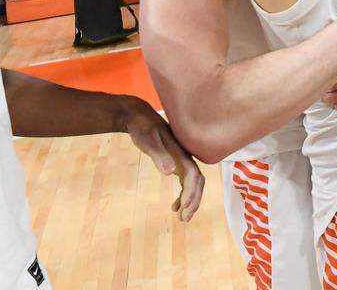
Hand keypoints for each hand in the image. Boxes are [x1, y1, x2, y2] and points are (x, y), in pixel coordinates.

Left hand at [120, 96, 204, 221]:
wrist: (139, 117)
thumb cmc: (142, 128)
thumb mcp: (147, 141)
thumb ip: (159, 155)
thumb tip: (170, 172)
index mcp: (181, 153)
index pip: (193, 175)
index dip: (191, 192)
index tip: (182, 207)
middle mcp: (185, 157)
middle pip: (198, 182)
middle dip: (193, 201)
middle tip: (184, 219)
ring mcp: (182, 160)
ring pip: (194, 184)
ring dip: (190, 201)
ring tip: (182, 217)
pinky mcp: (176, 162)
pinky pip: (186, 182)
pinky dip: (183, 195)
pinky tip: (174, 206)